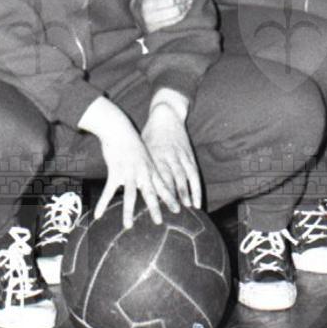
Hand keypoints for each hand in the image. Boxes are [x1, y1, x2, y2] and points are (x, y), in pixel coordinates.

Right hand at [79, 96, 165, 226]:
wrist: (119, 128)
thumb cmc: (131, 142)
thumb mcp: (144, 155)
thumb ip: (148, 170)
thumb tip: (150, 182)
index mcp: (151, 168)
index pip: (163, 186)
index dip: (170, 198)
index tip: (178, 209)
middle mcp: (142, 172)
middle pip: (150, 193)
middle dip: (154, 208)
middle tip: (159, 222)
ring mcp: (128, 172)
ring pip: (129, 195)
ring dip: (128, 212)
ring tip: (128, 226)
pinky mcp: (114, 171)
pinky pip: (108, 191)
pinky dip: (102, 203)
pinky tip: (98, 215)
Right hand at [133, 0, 193, 34]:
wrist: (134, 15)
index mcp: (146, 4)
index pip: (168, 1)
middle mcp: (149, 16)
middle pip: (173, 11)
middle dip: (183, 5)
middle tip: (190, 0)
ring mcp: (152, 26)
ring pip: (173, 19)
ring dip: (183, 12)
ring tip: (188, 5)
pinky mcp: (156, 31)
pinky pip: (171, 24)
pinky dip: (179, 17)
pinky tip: (184, 12)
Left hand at [141, 95, 202, 210]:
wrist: (166, 115)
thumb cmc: (149, 136)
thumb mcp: (142, 150)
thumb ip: (140, 168)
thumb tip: (129, 189)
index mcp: (153, 157)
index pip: (154, 178)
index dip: (155, 193)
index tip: (153, 208)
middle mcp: (167, 157)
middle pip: (169, 180)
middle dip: (171, 197)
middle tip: (172, 212)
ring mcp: (180, 156)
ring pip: (183, 178)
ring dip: (185, 194)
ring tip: (187, 209)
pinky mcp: (189, 156)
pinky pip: (194, 175)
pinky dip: (196, 189)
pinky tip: (197, 203)